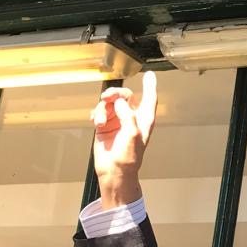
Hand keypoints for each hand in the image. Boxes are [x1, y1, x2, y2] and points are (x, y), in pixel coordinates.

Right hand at [92, 73, 156, 207]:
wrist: (113, 171)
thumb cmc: (128, 157)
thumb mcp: (132, 133)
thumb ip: (127, 114)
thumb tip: (118, 102)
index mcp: (144, 120)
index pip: (149, 98)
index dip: (150, 85)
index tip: (149, 74)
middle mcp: (131, 118)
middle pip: (125, 96)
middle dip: (115, 94)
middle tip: (107, 97)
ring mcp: (117, 122)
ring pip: (109, 104)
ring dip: (103, 109)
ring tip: (100, 121)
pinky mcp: (105, 126)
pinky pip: (99, 112)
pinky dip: (96, 115)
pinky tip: (96, 122)